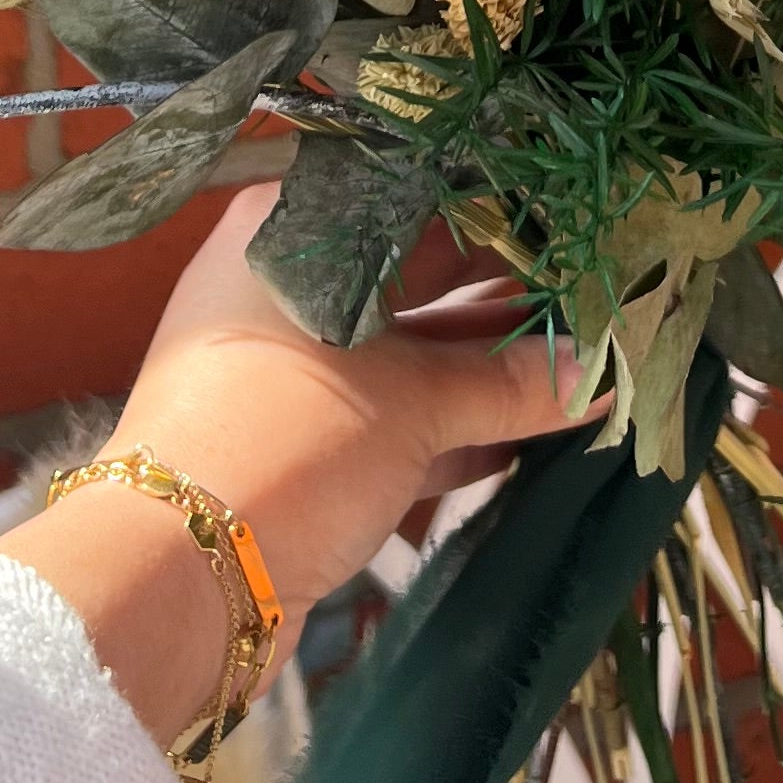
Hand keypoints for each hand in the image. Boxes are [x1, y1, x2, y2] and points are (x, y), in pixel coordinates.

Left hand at [0, 186, 580, 748]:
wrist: (172, 586)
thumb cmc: (284, 444)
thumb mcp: (412, 404)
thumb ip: (513, 384)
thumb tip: (604, 370)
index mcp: (293, 231)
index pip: (422, 197)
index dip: (510, 216)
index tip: (592, 231)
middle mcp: (286, 286)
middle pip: (423, 279)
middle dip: (514, 306)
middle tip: (611, 312)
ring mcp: (291, 371)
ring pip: (414, 357)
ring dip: (495, 377)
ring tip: (596, 375)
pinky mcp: (300, 447)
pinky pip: (396, 422)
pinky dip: (459, 431)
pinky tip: (541, 438)